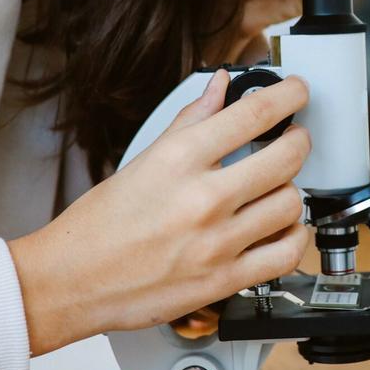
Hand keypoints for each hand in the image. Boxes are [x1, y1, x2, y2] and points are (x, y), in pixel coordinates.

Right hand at [8, 70, 312, 354]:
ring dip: (292, 190)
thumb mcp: (142, 160)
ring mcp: (216, 242)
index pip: (253, 114)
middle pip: (286, 157)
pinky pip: (285, 254)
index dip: (288, 95)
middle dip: (298, 141)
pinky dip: (295, 236)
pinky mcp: (224, 280)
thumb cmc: (98, 225)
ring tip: (278, 187)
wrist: (70, 282)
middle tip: (294, 138)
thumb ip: (190, 121)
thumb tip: (219, 87)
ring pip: (290, 203)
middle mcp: (202, 199)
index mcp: (179, 160)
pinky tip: (284, 227)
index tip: (297, 91)